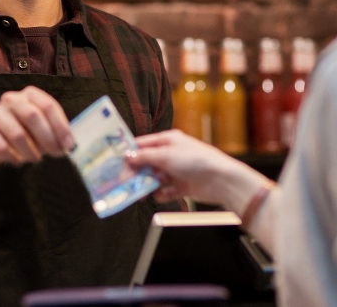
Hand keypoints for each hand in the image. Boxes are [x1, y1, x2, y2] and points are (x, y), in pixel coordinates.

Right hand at [0, 86, 75, 166]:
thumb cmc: (21, 131)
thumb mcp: (39, 127)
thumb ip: (53, 132)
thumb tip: (68, 144)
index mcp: (29, 95)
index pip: (48, 106)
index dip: (61, 126)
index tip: (68, 144)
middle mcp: (12, 99)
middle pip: (33, 116)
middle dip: (47, 138)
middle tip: (55, 153)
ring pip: (17, 134)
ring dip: (31, 151)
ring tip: (36, 158)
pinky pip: (2, 147)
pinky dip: (14, 157)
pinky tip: (18, 160)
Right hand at [127, 129, 265, 205]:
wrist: (220, 180)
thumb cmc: (195, 161)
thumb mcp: (166, 155)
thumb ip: (144, 157)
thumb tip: (127, 156)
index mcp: (168, 141)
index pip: (143, 145)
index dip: (130, 154)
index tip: (116, 164)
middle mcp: (171, 155)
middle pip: (147, 163)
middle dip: (137, 173)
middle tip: (125, 183)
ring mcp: (176, 171)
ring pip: (155, 178)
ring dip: (148, 185)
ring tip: (142, 192)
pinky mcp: (182, 186)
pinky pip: (165, 191)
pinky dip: (162, 193)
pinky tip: (162, 194)